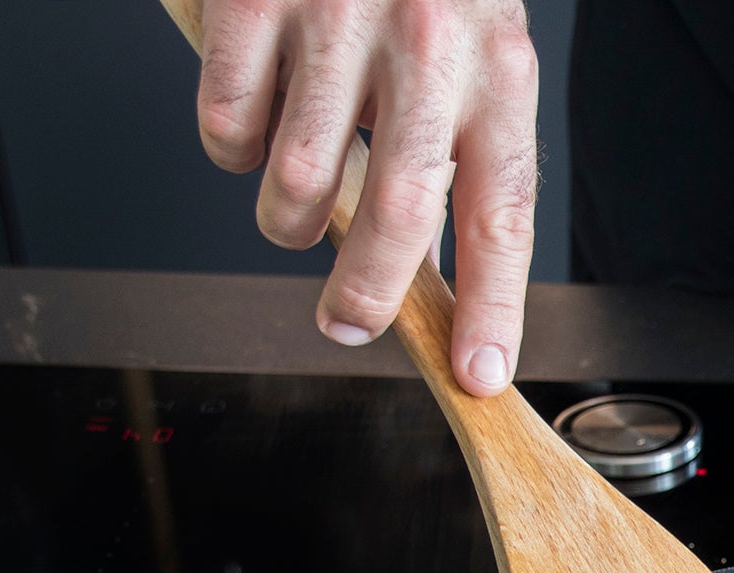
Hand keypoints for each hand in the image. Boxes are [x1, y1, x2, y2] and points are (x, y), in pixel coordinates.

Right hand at [194, 0, 537, 393]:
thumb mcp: (470, 47)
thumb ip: (459, 150)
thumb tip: (434, 280)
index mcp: (498, 70)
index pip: (505, 215)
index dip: (495, 307)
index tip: (483, 376)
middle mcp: (430, 44)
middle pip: (403, 215)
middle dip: (368, 297)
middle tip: (345, 324)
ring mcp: (339, 17)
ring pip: (302, 183)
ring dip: (288, 219)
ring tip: (294, 199)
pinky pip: (228, 124)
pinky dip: (229, 145)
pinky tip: (253, 114)